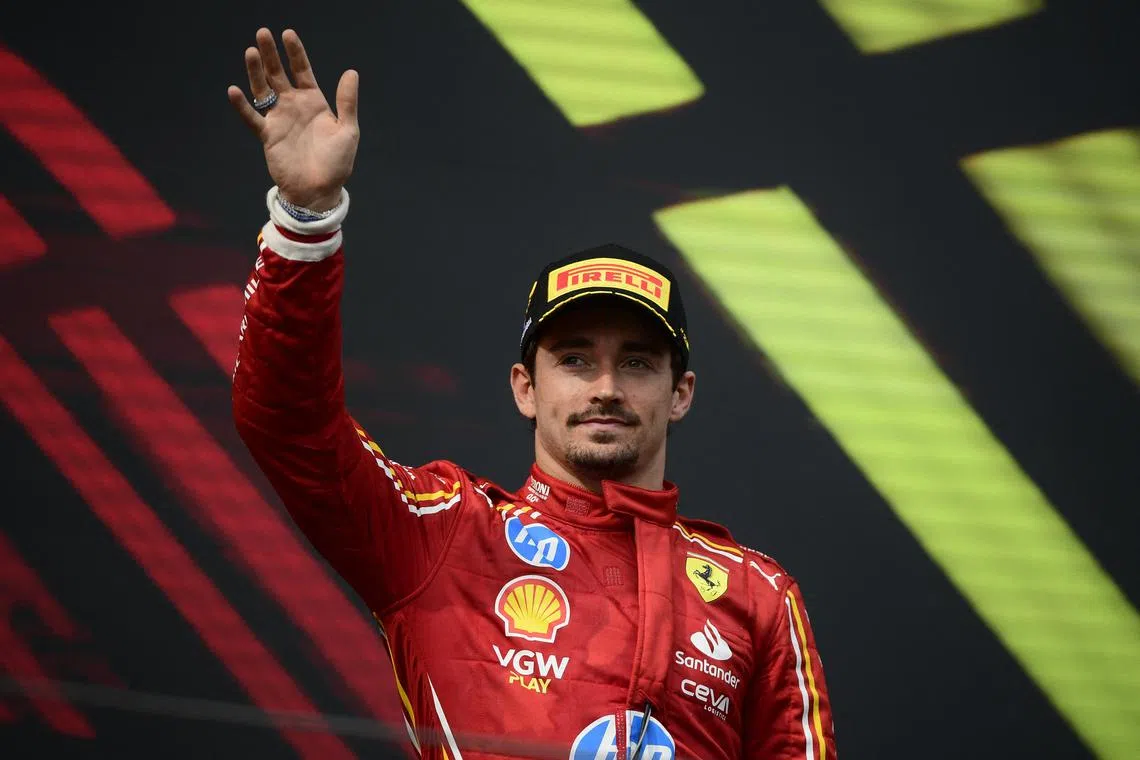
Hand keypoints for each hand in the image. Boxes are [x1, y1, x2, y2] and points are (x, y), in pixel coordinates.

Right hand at [227, 28, 358, 211]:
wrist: (319, 192)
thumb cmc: (337, 164)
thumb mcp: (347, 131)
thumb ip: (346, 102)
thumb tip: (351, 72)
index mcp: (314, 103)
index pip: (302, 70)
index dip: (295, 52)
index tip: (288, 33)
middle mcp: (294, 107)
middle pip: (279, 74)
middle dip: (271, 54)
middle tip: (262, 33)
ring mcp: (279, 120)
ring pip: (263, 90)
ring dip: (256, 72)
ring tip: (251, 52)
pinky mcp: (267, 136)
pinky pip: (252, 117)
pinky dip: (242, 105)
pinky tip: (234, 90)